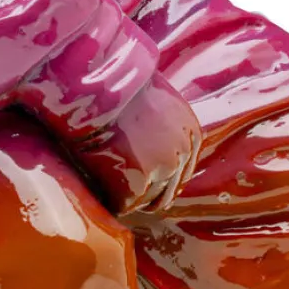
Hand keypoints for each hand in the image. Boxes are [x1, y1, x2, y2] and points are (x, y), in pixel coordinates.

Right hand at [71, 73, 201, 216]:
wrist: (99, 84)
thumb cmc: (117, 85)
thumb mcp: (153, 101)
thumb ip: (159, 127)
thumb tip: (148, 145)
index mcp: (190, 133)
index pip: (178, 174)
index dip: (154, 180)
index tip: (134, 181)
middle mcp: (183, 153)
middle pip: (165, 193)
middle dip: (142, 194)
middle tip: (117, 190)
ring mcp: (163, 169)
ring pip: (144, 202)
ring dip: (125, 197)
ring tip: (104, 184)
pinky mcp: (139, 183)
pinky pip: (124, 205)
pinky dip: (110, 200)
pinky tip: (97, 184)